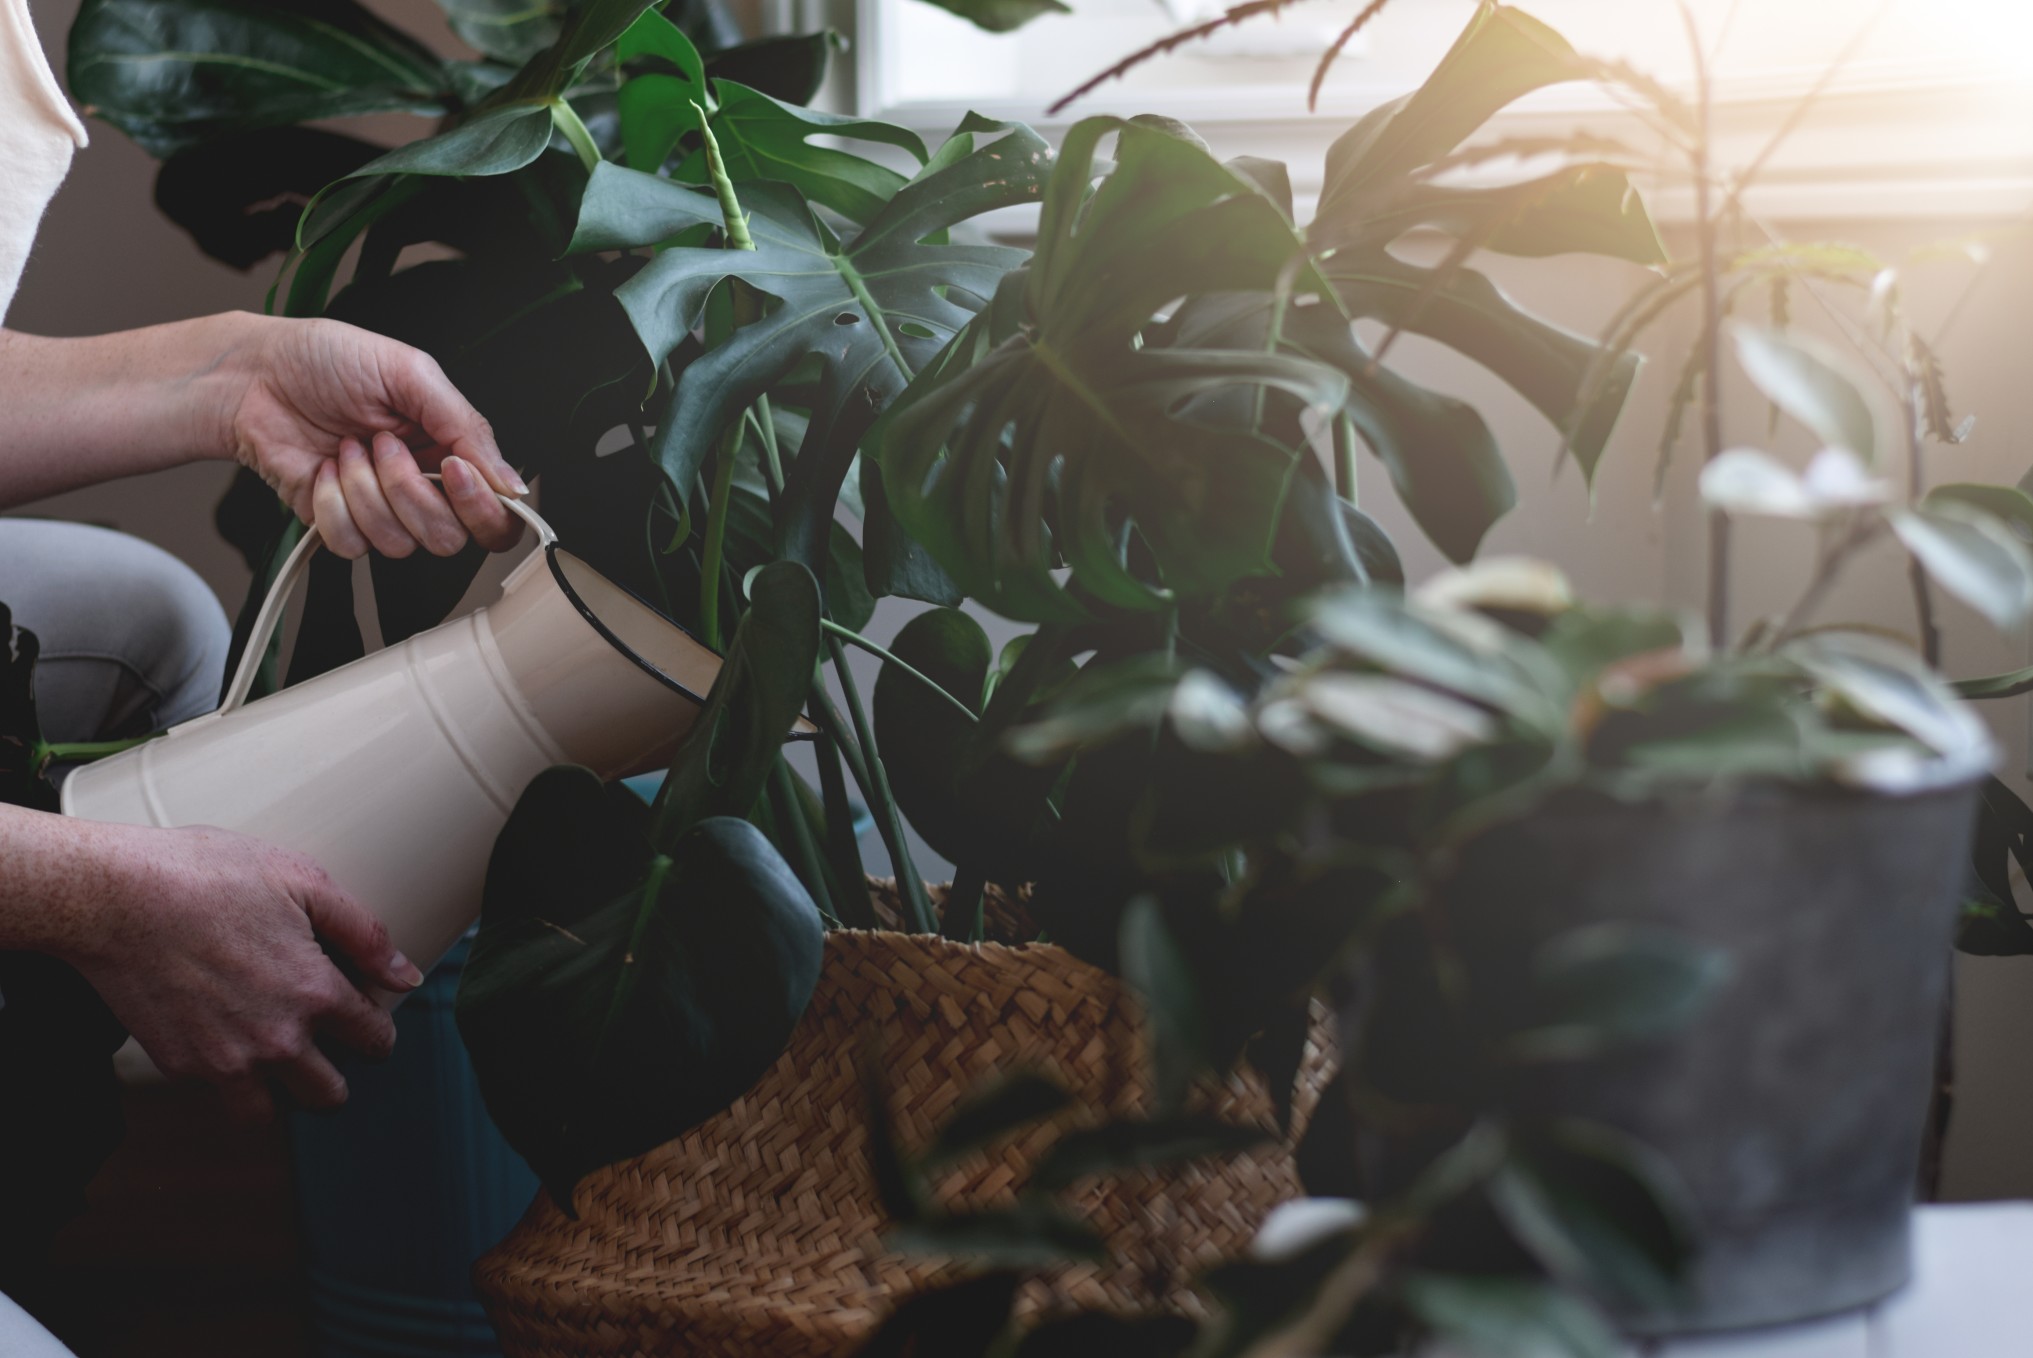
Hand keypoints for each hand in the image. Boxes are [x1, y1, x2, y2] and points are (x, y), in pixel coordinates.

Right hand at [68, 823, 424, 1121]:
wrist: (112, 897)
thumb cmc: (206, 875)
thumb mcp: (303, 882)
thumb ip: (364, 934)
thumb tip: (405, 976)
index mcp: (315, 994)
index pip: (374, 1042)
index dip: (377, 1031)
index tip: (365, 1021)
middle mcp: (276, 1040)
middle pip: (330, 1095)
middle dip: (337, 1074)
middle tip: (325, 1046)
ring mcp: (224, 1061)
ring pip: (274, 1114)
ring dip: (284, 1094)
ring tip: (281, 1060)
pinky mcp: (178, 1067)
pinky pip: (220, 1095)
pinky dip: (230, 1079)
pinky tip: (229, 1039)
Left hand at [216, 314, 527, 559]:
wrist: (253, 375)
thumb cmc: (323, 359)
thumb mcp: (410, 372)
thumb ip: (468, 427)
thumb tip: (511, 483)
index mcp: (450, 450)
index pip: (496, 513)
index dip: (482, 507)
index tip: (453, 470)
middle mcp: (421, 487)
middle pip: (449, 537)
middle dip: (410, 492)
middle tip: (383, 444)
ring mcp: (380, 510)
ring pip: (399, 543)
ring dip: (365, 490)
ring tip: (347, 447)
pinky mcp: (338, 524)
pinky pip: (352, 544)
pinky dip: (332, 502)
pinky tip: (325, 468)